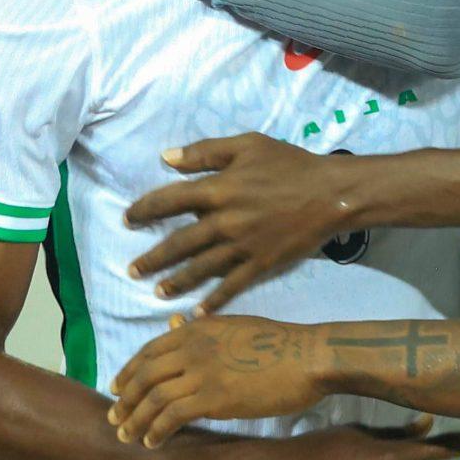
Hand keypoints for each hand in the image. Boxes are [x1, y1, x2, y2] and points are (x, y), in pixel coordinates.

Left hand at [110, 314, 320, 446]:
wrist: (305, 357)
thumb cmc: (277, 343)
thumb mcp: (232, 326)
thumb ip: (200, 328)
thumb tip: (174, 323)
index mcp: (195, 329)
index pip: (148, 351)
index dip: (127, 372)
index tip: (117, 389)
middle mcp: (191, 348)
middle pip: (144, 375)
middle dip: (125, 399)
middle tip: (115, 418)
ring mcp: (201, 373)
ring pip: (153, 398)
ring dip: (135, 419)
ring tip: (127, 436)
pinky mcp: (214, 398)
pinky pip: (172, 416)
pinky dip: (156, 430)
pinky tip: (153, 442)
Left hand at [125, 134, 356, 313]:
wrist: (331, 194)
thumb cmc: (290, 164)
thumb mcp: (247, 145)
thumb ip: (206, 151)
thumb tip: (167, 158)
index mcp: (218, 189)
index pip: (170, 201)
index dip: (145, 210)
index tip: (128, 219)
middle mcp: (225, 221)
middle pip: (179, 243)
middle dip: (152, 258)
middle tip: (131, 270)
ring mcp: (243, 246)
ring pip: (200, 268)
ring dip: (176, 281)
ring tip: (157, 291)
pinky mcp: (261, 264)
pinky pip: (232, 286)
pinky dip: (213, 302)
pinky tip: (197, 314)